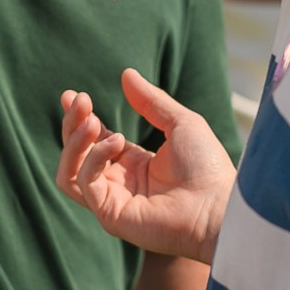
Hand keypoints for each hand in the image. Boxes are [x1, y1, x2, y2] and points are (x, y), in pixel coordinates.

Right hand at [57, 69, 235, 265]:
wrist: (219, 206)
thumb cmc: (208, 167)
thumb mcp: (181, 123)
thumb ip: (151, 101)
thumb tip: (126, 74)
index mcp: (133, 164)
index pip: (94, 140)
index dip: (80, 118)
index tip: (72, 95)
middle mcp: (118, 183)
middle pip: (76, 153)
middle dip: (73, 124)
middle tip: (80, 100)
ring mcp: (112, 201)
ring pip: (70, 170)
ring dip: (74, 142)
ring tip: (91, 120)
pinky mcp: (110, 215)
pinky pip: (84, 182)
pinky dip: (94, 157)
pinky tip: (117, 141)